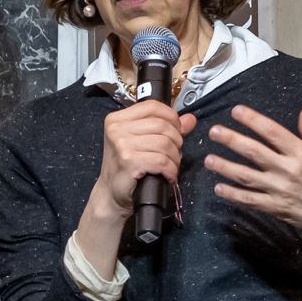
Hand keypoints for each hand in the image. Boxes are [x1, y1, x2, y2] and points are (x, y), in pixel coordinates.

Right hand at [75, 100, 196, 278]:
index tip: (176, 130)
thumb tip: (190, 119)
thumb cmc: (125, 167)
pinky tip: (167, 174)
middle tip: (173, 153)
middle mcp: (116, 129)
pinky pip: (162, 161)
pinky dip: (170, 170)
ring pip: (165, 144)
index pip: (153, 107)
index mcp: (117, 119)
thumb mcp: (142, 141)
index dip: (171, 117)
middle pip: (162, 125)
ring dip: (174, 158)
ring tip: (169, 166)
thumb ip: (166, 127)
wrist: (110, 193)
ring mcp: (122, 145)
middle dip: (176, 141)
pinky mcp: (129, 161)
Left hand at [204, 104, 301, 257]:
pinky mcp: (275, 208)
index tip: (236, 111)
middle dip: (232, 140)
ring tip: (208, 159)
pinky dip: (233, 195)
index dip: (254, 121)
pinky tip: (218, 188)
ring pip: (247, 177)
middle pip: (255, 152)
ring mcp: (280, 191)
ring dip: (225, 168)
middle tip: (213, 131)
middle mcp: (289, 171)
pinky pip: (250, 200)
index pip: (273, 133)